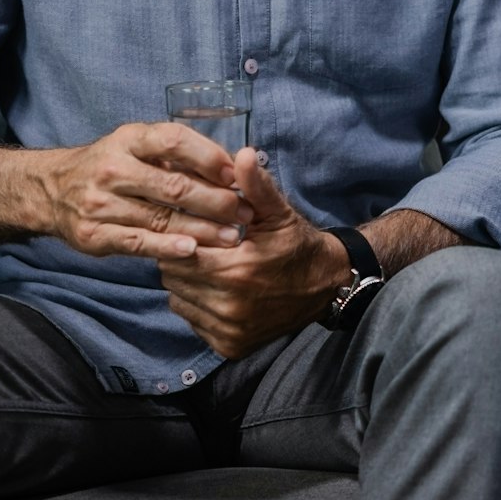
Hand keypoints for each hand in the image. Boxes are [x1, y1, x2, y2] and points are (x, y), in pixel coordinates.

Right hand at [37, 121, 253, 260]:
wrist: (51, 190)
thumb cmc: (112, 165)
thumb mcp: (138, 145)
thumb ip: (178, 153)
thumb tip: (234, 165)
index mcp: (129, 139)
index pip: (174, 142)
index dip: (210, 158)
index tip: (238, 175)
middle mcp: (112, 169)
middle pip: (174, 186)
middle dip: (217, 201)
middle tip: (246, 213)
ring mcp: (100, 203)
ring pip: (161, 217)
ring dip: (203, 229)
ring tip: (233, 236)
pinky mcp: (93, 234)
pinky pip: (138, 242)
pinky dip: (167, 247)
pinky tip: (193, 250)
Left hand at [160, 148, 348, 358]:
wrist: (326, 286)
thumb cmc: (297, 244)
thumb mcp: (278, 212)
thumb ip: (256, 185)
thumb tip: (242, 153)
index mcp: (237, 270)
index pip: (180, 252)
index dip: (184, 238)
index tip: (197, 230)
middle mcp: (229, 305)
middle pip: (174, 276)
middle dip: (182, 258)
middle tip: (203, 247)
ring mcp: (228, 329)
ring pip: (178, 299)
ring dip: (187, 283)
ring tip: (210, 268)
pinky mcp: (228, 345)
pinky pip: (192, 320)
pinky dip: (198, 304)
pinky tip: (218, 290)